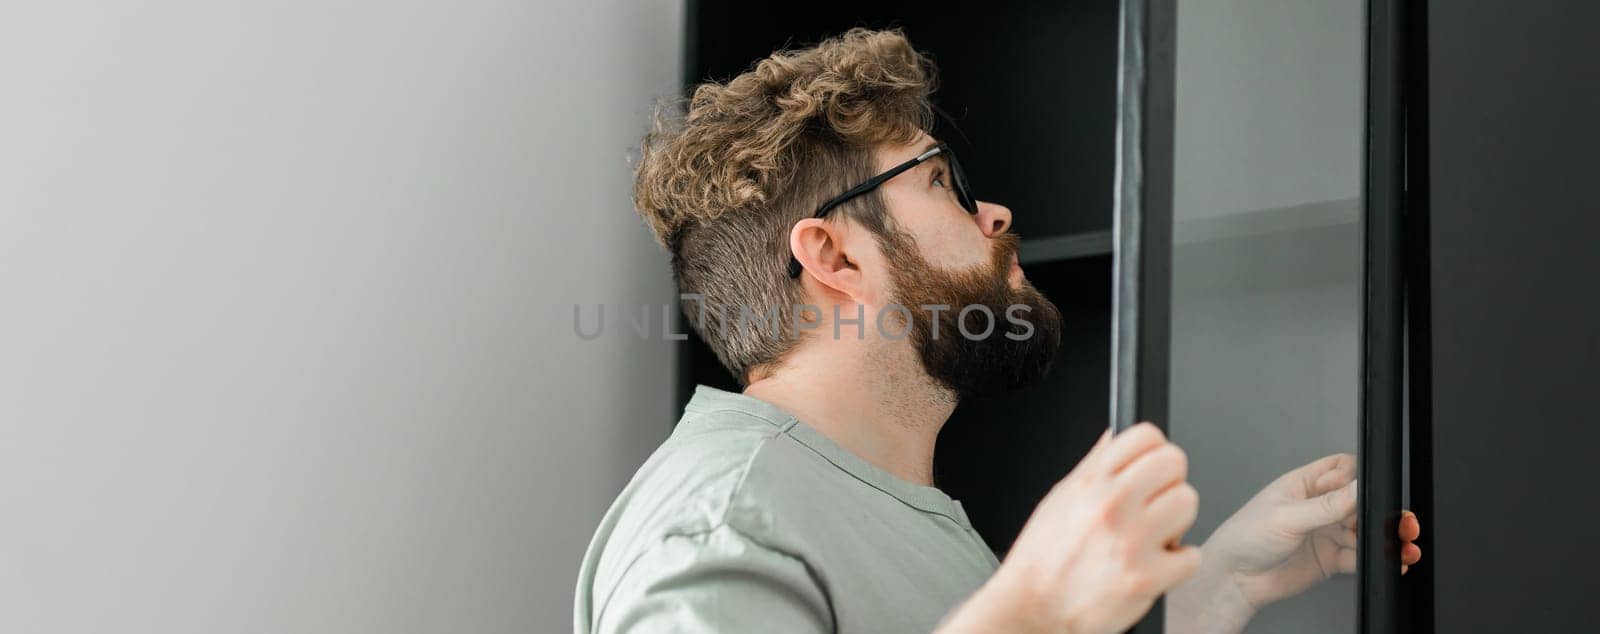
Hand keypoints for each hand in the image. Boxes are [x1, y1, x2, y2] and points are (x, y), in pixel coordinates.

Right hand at [939, 423, 1200, 633]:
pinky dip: (1178, 564)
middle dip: (1169, 483)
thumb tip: (1117, 437)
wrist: (1032, 609)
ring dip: (1177, 522)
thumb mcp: (1061, 498)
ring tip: (1154, 535)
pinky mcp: (1145, 579)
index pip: (1147, 435)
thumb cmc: (1043, 558)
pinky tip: (1155, 565)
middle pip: (1174, 463)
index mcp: (1090, 482)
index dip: (1154, 451)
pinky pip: (1191, 557)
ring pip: (1188, 503)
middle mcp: (1110, 505)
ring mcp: (1130, 542)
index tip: (1151, 467)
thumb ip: (1094, 464)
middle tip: (1155, 503)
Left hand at [1180, 454, 1423, 617]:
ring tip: (1404, 543)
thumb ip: (1327, 505)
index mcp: (1303, 485)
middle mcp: (1317, 507)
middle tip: (1401, 520)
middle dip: (1382, 509)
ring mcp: (1325, 533)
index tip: (1377, 489)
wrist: (1235, 580)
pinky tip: (1392, 560)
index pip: (1342, 469)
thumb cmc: (1245, 538)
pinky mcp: (1330, 558)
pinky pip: (1360, 556)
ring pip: (1365, 530)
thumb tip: (1358, 487)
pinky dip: (1378, 559)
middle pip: (1360, 501)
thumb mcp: (1287, 516)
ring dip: (1385, 536)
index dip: (1361, 476)